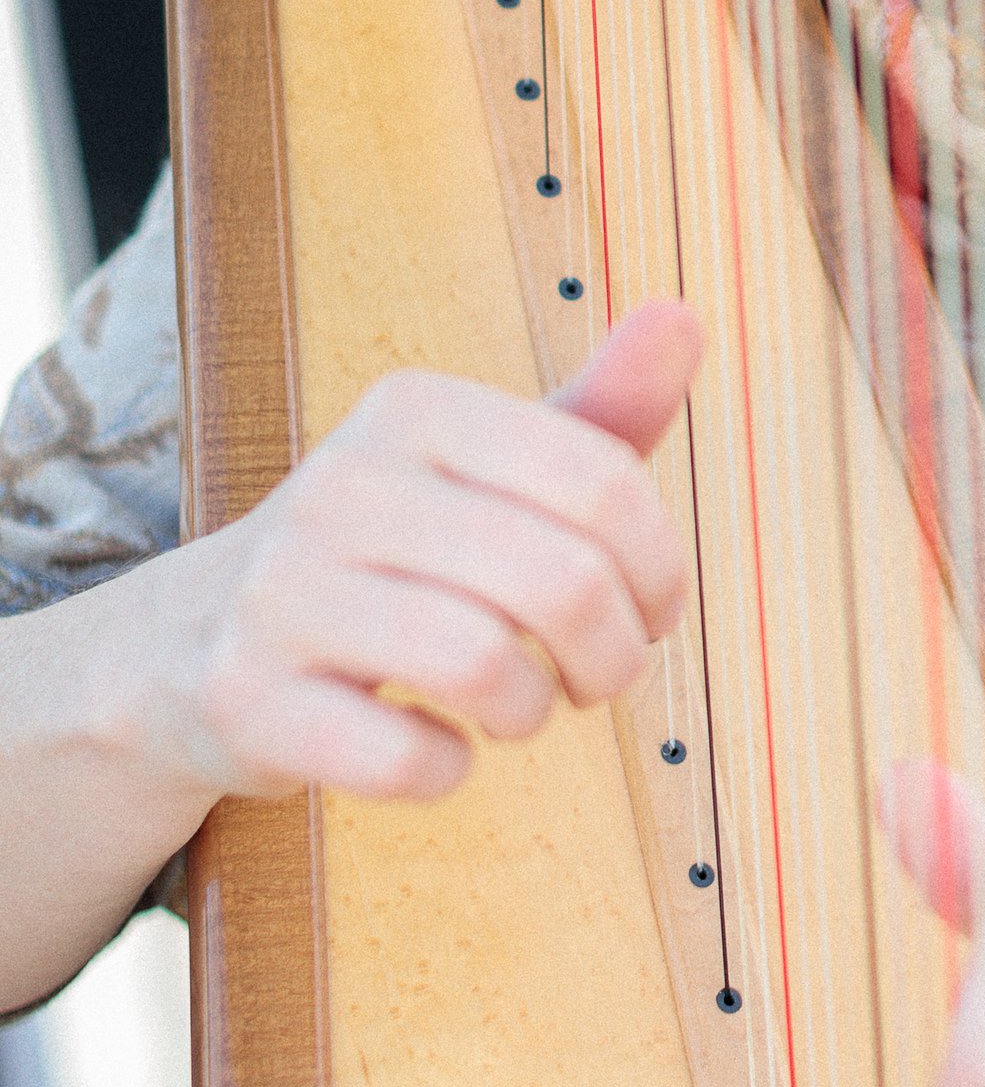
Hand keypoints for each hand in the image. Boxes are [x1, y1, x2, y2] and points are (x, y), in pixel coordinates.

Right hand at [137, 300, 700, 805]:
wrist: (197, 636)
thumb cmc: (396, 548)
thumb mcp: (490, 467)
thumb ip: (600, 411)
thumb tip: (685, 317)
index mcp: (414, 409)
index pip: (600, 480)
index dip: (659, 566)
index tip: (651, 609)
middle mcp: (341, 484)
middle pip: (559, 579)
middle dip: (613, 653)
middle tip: (598, 676)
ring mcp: (283, 592)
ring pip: (484, 666)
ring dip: (533, 711)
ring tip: (521, 708)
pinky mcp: (249, 699)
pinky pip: (403, 757)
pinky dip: (448, 769)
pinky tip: (441, 748)